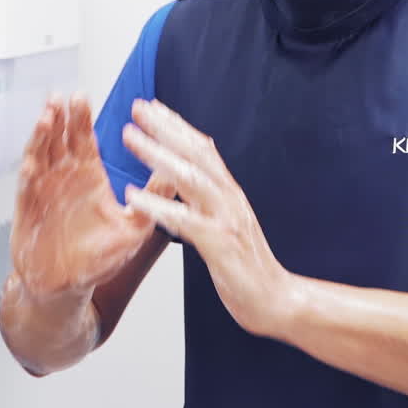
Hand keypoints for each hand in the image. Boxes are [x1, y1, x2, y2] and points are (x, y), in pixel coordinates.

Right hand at [11, 95, 169, 297]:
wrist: (67, 284)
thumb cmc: (99, 256)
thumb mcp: (133, 228)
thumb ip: (152, 200)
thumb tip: (176, 174)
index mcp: (87, 175)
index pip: (83, 138)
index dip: (81, 118)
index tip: (82, 96)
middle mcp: (63, 178)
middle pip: (58, 139)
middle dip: (60, 118)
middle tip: (61, 98)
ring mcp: (42, 191)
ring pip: (39, 156)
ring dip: (40, 137)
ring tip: (46, 118)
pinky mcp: (28, 212)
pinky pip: (26, 192)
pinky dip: (27, 177)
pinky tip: (30, 165)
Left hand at [122, 98, 289, 337]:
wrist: (278, 301)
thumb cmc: (248, 266)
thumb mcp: (228, 223)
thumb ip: (212, 199)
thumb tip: (195, 176)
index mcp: (229, 193)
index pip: (203, 148)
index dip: (177, 125)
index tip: (153, 107)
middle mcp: (230, 198)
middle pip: (196, 152)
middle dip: (165, 126)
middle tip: (137, 106)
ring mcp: (226, 219)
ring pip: (189, 177)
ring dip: (157, 154)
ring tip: (130, 138)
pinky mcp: (220, 243)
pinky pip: (185, 220)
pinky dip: (157, 206)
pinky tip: (133, 197)